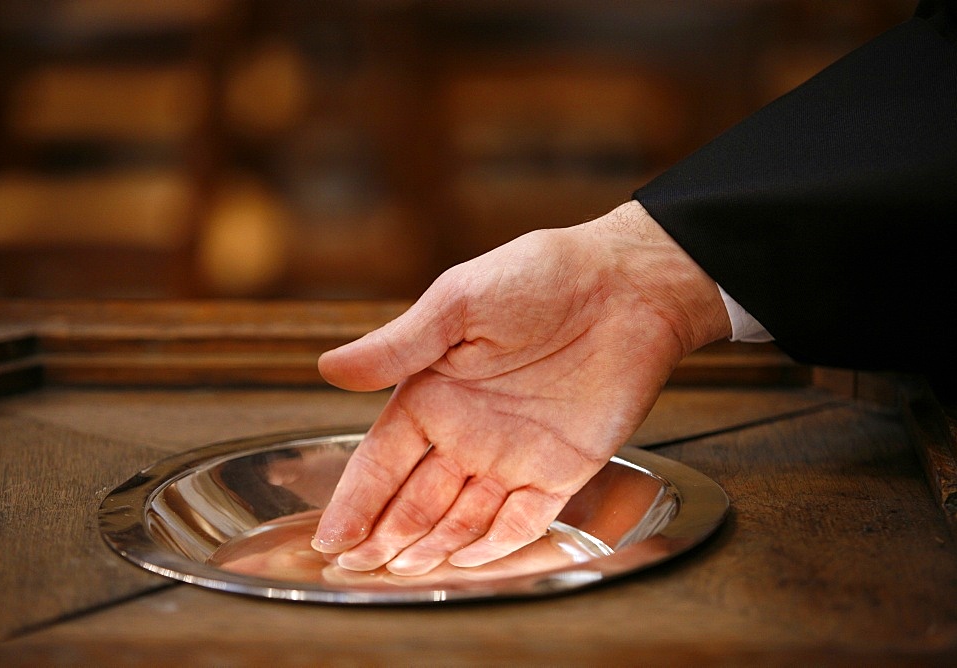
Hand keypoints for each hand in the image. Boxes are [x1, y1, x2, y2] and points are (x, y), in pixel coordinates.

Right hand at [310, 200, 728, 574]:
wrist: (627, 285)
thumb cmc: (538, 277)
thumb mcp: (458, 303)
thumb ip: (398, 346)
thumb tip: (329, 369)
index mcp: (433, 395)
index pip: (381, 461)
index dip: (354, 501)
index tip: (329, 538)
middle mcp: (467, 433)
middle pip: (415, 500)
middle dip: (385, 537)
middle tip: (356, 570)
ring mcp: (513, 455)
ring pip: (462, 518)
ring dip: (432, 548)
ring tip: (402, 575)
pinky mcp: (563, 469)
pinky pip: (524, 520)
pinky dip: (496, 544)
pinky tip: (466, 563)